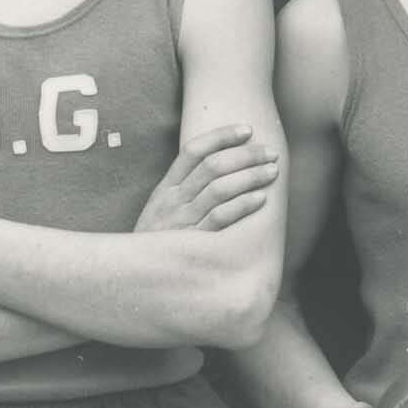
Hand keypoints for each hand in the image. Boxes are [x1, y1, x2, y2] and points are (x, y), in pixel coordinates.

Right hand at [137, 124, 282, 234]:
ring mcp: (183, 221)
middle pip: (213, 166)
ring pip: (220, 188)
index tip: (247, 130)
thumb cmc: (158, 242)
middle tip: (270, 152)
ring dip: (250, 176)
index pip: (195, 151)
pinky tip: (260, 198)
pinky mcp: (194, 243)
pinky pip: (220, 218)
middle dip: (246, 155)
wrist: (136, 277)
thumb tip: (220, 165)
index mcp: (166, 188)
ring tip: (271, 171)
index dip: (222, 136)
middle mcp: (174, 201)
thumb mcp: (161, 211)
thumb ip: (184, 189)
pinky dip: (242, 205)